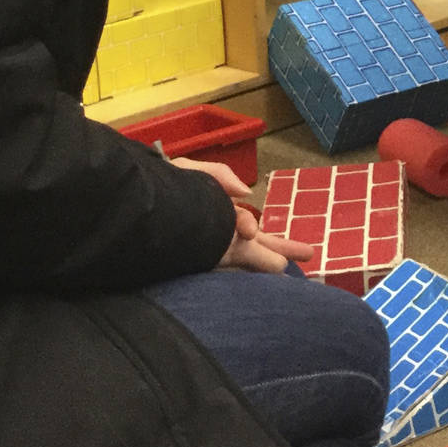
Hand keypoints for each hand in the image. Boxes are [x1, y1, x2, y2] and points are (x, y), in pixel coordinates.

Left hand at [170, 156, 313, 271]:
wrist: (138, 217)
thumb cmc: (159, 190)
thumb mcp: (188, 170)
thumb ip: (219, 176)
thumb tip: (247, 194)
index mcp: (212, 210)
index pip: (243, 220)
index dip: (250, 223)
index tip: (252, 231)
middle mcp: (217, 233)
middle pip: (257, 241)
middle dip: (281, 246)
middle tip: (308, 253)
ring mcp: (215, 250)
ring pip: (253, 256)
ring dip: (274, 261)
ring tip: (292, 269)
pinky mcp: (210, 262)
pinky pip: (239, 266)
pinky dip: (259, 269)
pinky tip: (277, 276)